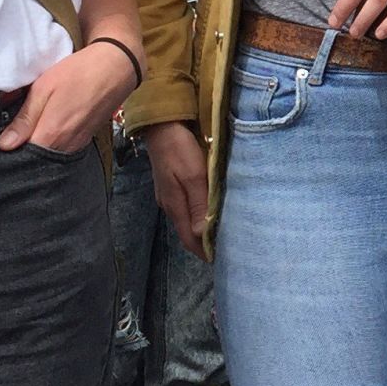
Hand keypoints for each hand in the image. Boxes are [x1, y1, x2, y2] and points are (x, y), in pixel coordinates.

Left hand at [0, 41, 138, 152]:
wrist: (116, 67)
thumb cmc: (79, 73)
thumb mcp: (44, 88)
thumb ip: (25, 119)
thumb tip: (5, 145)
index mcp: (51, 135)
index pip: (21, 157)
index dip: (9, 148)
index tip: (2, 137)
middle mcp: (66, 146)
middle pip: (36, 158)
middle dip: (23, 148)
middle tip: (14, 129)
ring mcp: (78, 144)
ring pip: (49, 153)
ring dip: (39, 143)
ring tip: (32, 123)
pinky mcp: (86, 139)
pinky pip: (62, 148)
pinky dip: (52, 140)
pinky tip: (50, 123)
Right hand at [144, 121, 209, 253]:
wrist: (162, 125)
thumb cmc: (180, 149)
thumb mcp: (194, 176)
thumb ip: (199, 204)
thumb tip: (201, 234)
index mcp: (175, 205)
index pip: (188, 238)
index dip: (202, 251)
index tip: (220, 260)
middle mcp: (169, 204)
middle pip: (186, 231)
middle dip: (202, 243)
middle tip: (225, 248)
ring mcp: (168, 193)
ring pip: (186, 218)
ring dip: (200, 228)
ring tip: (219, 233)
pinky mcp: (170, 183)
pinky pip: (186, 205)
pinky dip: (197, 214)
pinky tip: (208, 210)